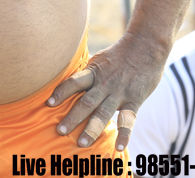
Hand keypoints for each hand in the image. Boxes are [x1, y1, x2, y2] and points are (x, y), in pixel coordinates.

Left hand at [47, 32, 166, 151]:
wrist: (146, 47)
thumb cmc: (119, 54)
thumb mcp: (99, 58)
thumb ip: (85, 70)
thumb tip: (67, 73)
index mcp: (93, 72)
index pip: (74, 82)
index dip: (60, 92)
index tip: (48, 104)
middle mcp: (104, 84)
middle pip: (86, 102)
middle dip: (72, 117)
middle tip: (60, 131)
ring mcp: (119, 93)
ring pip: (103, 113)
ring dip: (92, 129)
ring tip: (81, 143)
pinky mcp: (134, 100)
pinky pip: (129, 120)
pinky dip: (124, 135)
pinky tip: (118, 147)